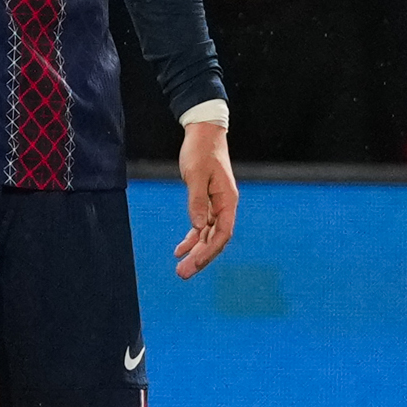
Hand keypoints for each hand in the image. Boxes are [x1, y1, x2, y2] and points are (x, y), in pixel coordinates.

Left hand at [175, 120, 236, 277]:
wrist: (204, 133)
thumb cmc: (201, 151)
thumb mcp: (196, 175)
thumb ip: (197, 202)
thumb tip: (198, 228)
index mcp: (227, 201)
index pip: (222, 234)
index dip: (209, 252)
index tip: (193, 264)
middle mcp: (225, 206)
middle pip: (215, 240)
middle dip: (200, 258)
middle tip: (182, 274)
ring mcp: (217, 205)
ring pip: (208, 236)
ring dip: (195, 252)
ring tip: (180, 269)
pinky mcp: (207, 202)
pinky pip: (201, 227)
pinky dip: (191, 239)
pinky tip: (179, 250)